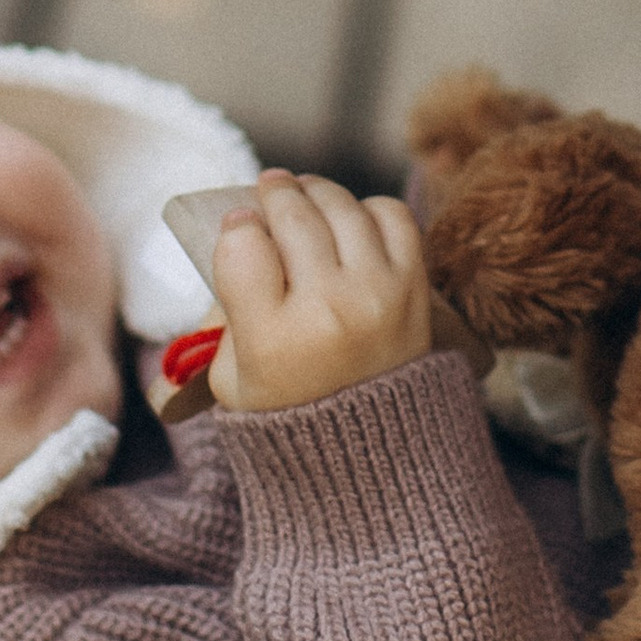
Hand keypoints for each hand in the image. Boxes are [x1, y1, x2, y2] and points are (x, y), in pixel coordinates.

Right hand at [209, 172, 432, 411]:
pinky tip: (350, 222)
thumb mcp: (230, 378)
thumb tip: (241, 229)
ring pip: (341, 206)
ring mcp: (377, 296)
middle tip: (270, 188)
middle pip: (293, 214)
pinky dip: (368, 209)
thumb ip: (226, 309)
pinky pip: (392, 216)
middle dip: (274, 193)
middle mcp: (327, 311)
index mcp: (271, 339)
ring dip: (317, 192)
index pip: (241, 245)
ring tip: (305, 196)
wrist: (371, 452)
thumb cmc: (290, 410)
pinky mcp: (414, 289)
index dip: (235, 227)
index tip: (238, 227)